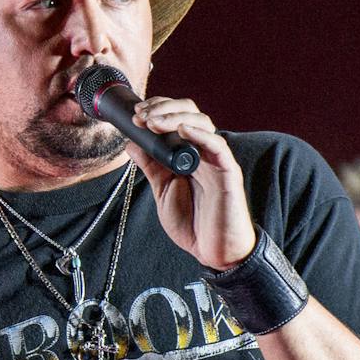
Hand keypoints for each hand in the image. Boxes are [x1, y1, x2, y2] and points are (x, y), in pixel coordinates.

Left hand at [124, 96, 256, 269]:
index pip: (177, 118)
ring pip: (203, 123)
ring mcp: (216, 161)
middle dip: (164, 108)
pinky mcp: (228, 173)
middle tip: (141, 116)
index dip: (158, 110)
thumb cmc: (193, 223)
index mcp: (188, 154)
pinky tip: (183, 130)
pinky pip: (218, 147)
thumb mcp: (162, 191)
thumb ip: (150, 166)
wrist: (214, 251)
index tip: (136, 114)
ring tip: (153, 122)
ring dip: (175, 118)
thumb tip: (131, 144)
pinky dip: (200, 134)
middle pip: (190, 113)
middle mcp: (203, 152)